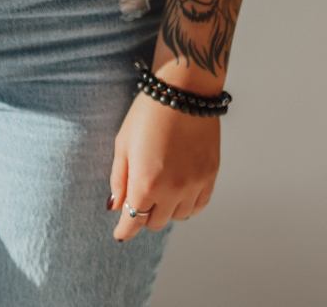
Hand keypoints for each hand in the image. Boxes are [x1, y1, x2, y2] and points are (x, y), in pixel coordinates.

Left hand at [108, 91, 218, 239]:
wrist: (183, 92)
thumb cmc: (147, 113)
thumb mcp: (123, 143)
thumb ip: (119, 179)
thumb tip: (115, 207)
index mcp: (146, 183)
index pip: (133, 221)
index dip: (124, 231)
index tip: (120, 234)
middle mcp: (172, 190)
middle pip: (155, 222)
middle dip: (143, 215)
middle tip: (138, 200)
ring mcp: (194, 185)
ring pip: (178, 217)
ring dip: (166, 209)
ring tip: (160, 189)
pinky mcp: (211, 176)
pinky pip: (199, 206)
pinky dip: (187, 205)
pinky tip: (179, 191)